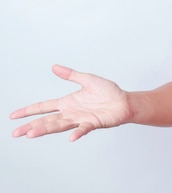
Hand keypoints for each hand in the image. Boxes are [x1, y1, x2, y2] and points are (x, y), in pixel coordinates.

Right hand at [10, 65, 130, 141]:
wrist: (125, 101)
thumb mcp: (88, 79)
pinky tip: (71, 137)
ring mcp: (81, 119)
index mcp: (68, 102)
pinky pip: (84, 129)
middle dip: (31, 125)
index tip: (14, 116)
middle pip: (47, 120)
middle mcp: (71, 113)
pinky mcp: (93, 123)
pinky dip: (78, 133)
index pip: (44, 107)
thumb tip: (54, 67)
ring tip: (31, 134)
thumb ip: (71, 75)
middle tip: (15, 133)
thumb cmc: (108, 92)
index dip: (29, 110)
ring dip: (46, 130)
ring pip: (59, 126)